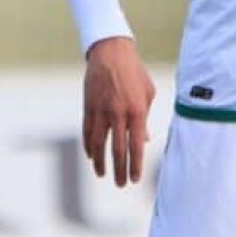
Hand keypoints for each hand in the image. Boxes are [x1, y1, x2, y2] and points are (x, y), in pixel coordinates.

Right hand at [83, 36, 155, 186]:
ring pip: (99, 145)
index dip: (135, 165)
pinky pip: (87, 133)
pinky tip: (91, 156)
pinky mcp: (88, 108)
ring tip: (102, 174)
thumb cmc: (134, 72)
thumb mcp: (148, 92)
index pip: (136, 145)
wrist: (111, 53)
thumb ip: (146, 117)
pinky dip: (89, 146)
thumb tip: (144, 140)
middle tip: (121, 184)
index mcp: (137, 111)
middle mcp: (119, 114)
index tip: (135, 179)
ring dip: (100, 163)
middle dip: (119, 170)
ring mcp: (101, 112)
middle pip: (118, 150)